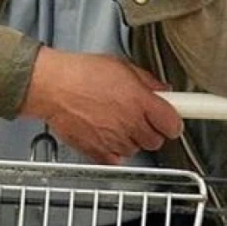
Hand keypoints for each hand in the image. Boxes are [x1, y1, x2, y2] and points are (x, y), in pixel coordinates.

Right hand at [20, 48, 183, 164]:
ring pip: (137, 150)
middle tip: (140, 117)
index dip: (173, 122)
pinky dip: (114, 150)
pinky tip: (106, 133)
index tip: (171, 120)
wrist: (52, 86)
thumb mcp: (121, 66)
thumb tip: (163, 89)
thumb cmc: (81, 72)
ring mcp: (114, 140)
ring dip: (132, 139)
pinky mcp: (98, 152)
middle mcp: (130, 123)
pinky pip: (117, 159)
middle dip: (152, 130)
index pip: (173, 124)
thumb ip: (147, 81)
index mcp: (140, 101)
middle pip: (156, 140)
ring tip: (117, 121)